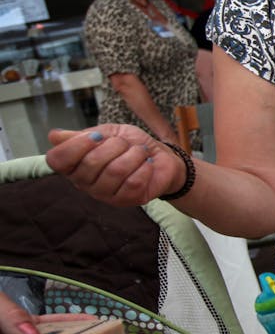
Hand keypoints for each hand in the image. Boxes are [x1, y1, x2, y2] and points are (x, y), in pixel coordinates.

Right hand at [46, 125, 183, 207]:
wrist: (161, 157)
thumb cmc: (130, 145)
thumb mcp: (107, 132)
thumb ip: (83, 135)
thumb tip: (54, 136)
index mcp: (74, 165)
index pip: (57, 160)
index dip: (76, 145)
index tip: (97, 136)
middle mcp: (84, 183)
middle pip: (91, 162)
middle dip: (115, 145)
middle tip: (126, 143)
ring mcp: (104, 195)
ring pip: (115, 171)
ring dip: (134, 155)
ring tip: (140, 152)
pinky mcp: (126, 201)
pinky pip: (133, 182)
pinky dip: (145, 167)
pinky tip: (147, 164)